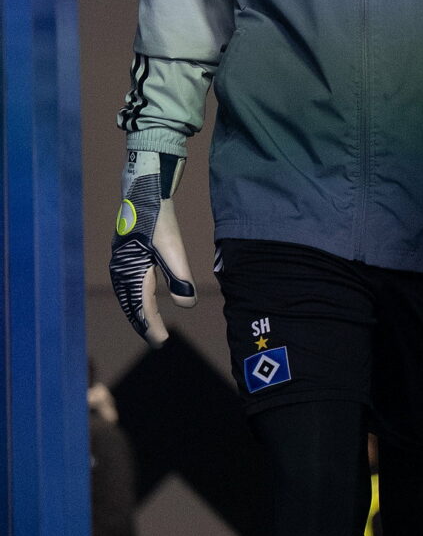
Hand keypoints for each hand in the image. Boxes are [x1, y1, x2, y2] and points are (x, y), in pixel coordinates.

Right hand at [111, 150, 195, 345]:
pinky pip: (130, 286)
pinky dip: (137, 299)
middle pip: (132, 305)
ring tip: (152, 328)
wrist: (145, 193)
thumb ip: (180, 278)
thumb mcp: (173, 249)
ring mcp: (121, 264)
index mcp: (131, 272)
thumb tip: (188, 305)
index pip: (142, 307)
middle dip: (144, 324)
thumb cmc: (159, 220)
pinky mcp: (126, 257)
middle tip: (158, 342)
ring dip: (139, 313)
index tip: (162, 342)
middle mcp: (122, 271)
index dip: (152, 326)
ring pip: (130, 297)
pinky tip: (146, 302)